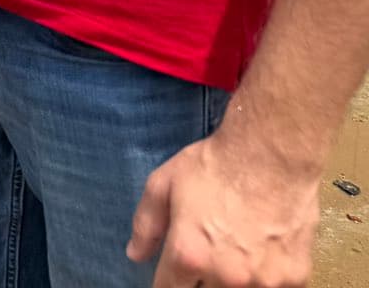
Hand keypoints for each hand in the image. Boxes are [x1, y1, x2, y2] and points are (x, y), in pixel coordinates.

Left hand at [126, 128, 319, 287]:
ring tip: (234, 251)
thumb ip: (146, 225)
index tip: (173, 275)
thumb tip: (135, 255)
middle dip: (200, 280)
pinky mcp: (295, 278)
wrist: (271, 154)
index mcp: (188, 256)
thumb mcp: (162, 185)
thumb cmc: (214, 165)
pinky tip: (261, 254)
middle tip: (207, 254)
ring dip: (233, 281)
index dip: (168, 283)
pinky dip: (264, 279)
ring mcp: (264, 281)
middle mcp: (227, 278)